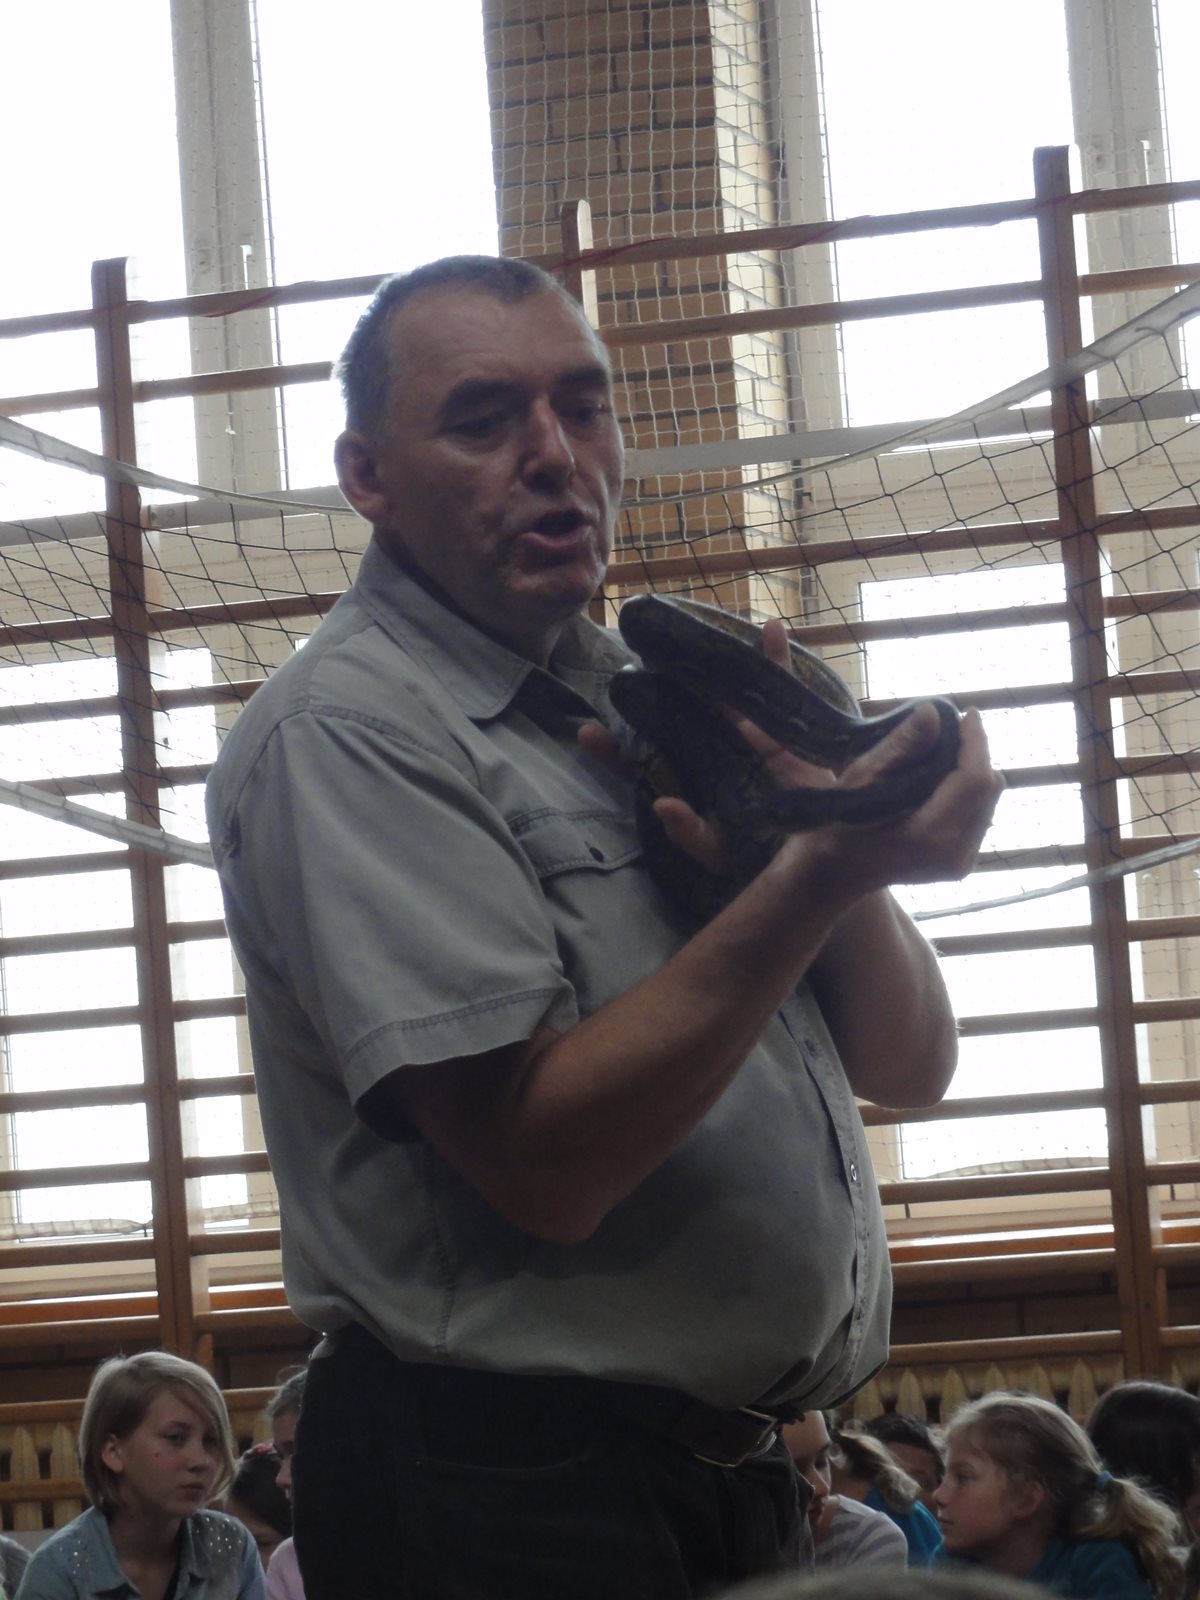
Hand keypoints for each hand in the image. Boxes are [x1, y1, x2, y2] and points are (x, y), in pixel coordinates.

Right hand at [774, 701, 1003, 892]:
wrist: (836, 873)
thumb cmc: (839, 825)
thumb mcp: (861, 780)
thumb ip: (900, 748)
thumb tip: (933, 712)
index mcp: (930, 835)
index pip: (974, 781)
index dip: (976, 743)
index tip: (968, 713)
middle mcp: (954, 853)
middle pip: (988, 789)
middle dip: (976, 754)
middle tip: (953, 729)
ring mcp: (960, 863)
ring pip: (988, 801)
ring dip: (973, 772)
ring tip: (948, 751)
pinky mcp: (961, 863)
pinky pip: (980, 815)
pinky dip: (968, 792)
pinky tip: (944, 781)